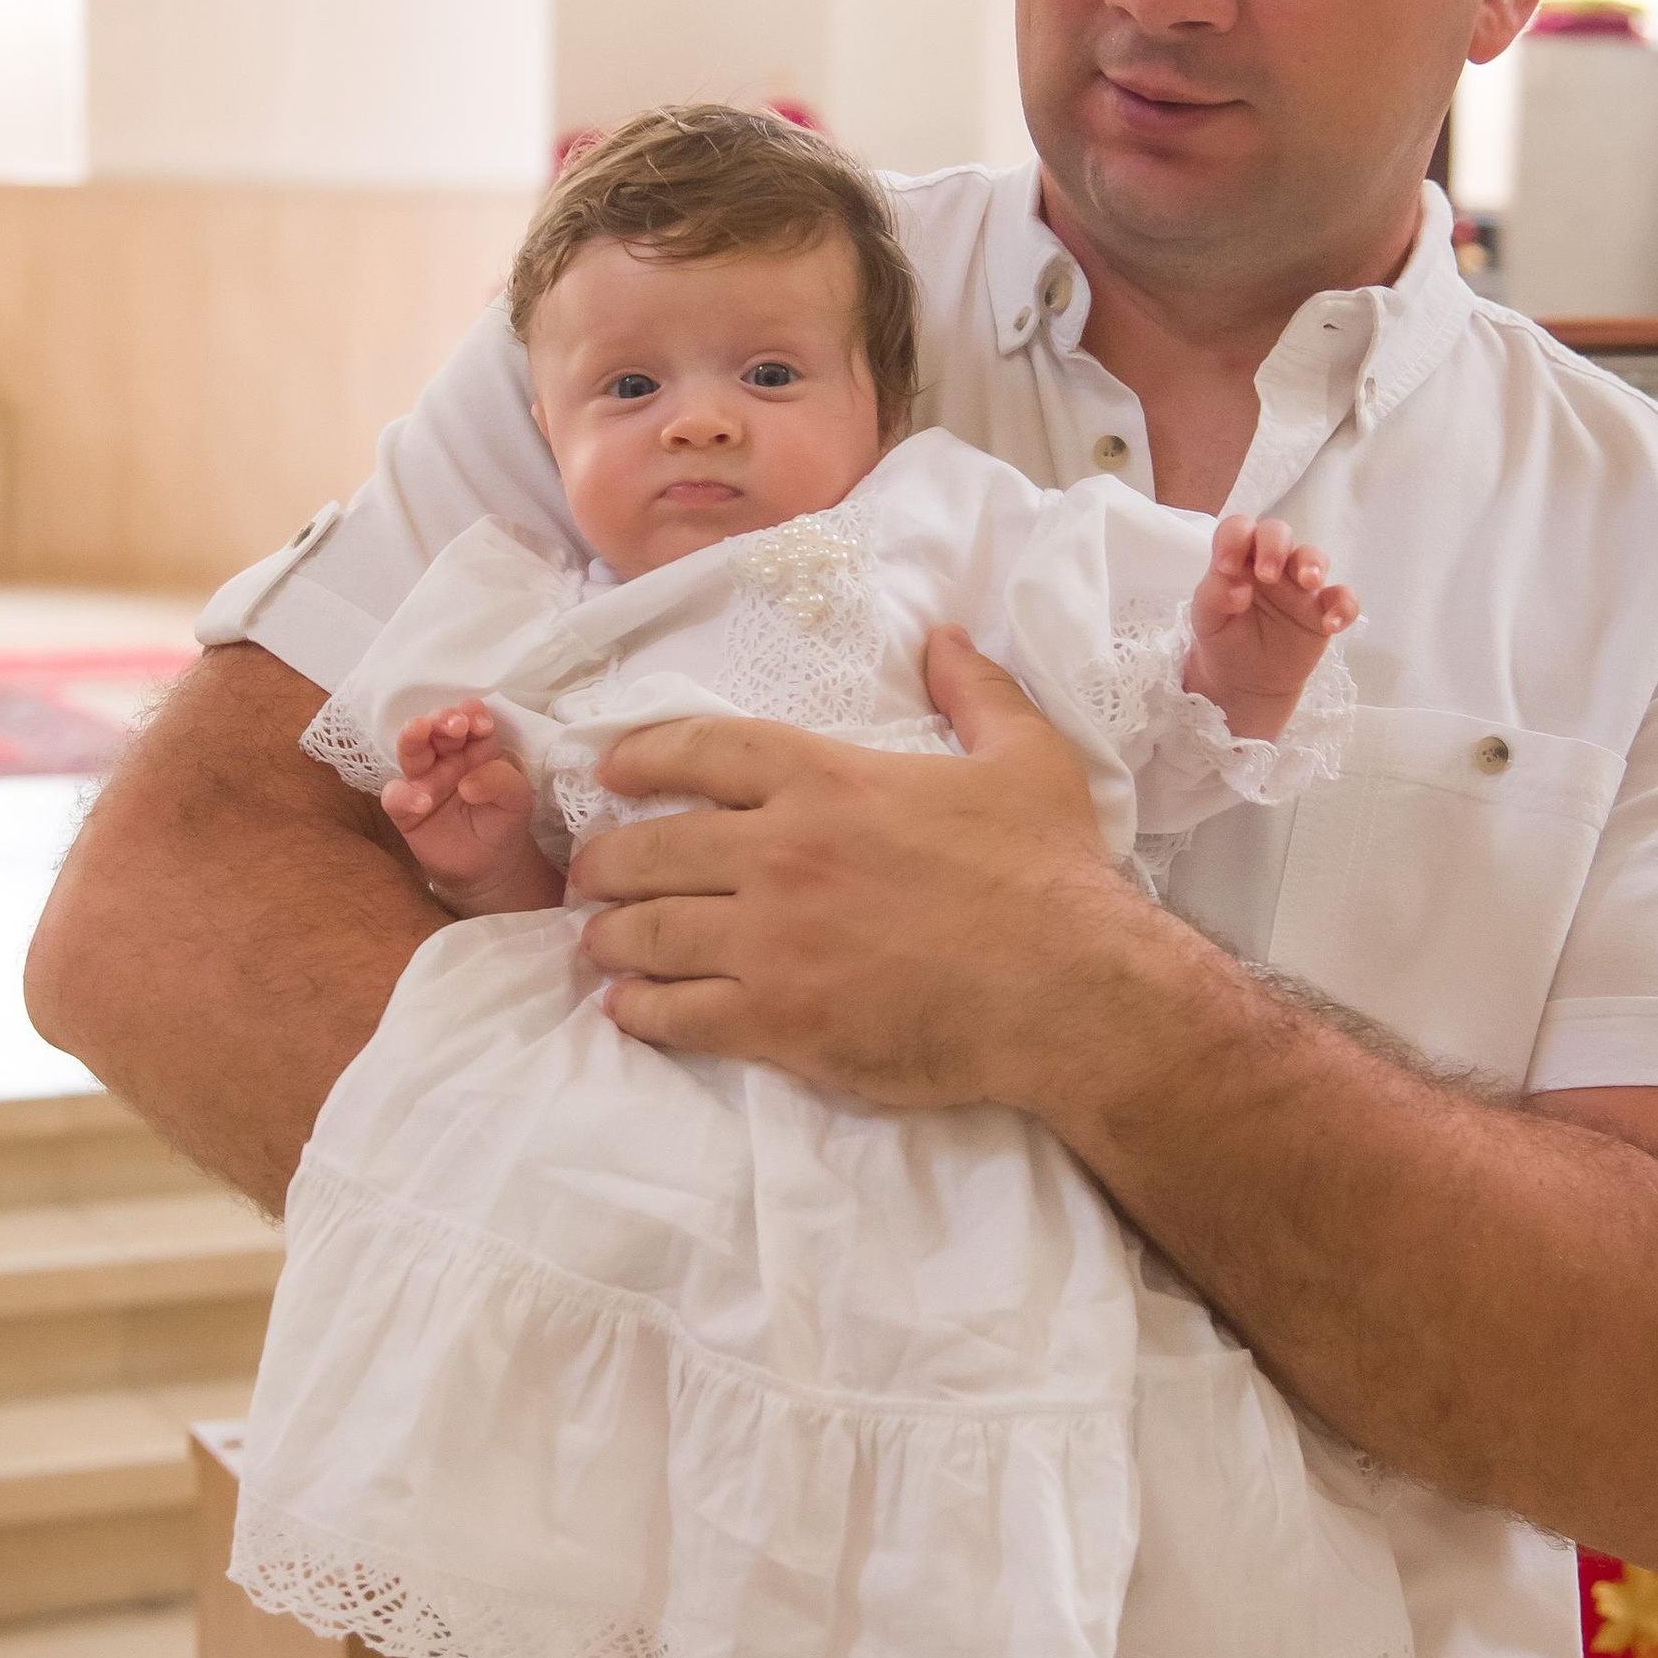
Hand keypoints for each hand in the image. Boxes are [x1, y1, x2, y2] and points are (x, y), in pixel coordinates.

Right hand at [378, 704, 559, 912]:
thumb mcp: (516, 801)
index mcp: (475, 748)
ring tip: (420, 730)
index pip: (470, 719)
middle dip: (442, 719)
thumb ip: (501, 783)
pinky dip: (404, 795)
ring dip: (413, 737)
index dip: (472, 714)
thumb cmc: (502, 823)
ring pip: (410, 751)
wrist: (488, 868)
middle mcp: (446, 758)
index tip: (481, 724)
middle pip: (436, 728)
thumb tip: (467, 783)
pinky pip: (395, 796)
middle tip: (455, 725)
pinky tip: (422, 802)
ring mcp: (422, 780)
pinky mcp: (405, 809)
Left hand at [570, 629, 1143, 1100]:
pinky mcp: (778, 1019)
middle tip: (591, 874)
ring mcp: (771, 940)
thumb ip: (976, 692)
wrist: (1066, 991)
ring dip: (611, 936)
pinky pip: (677, 1012)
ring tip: (599, 942)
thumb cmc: (1048, 872)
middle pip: (652, 846)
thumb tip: (945, 637)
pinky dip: (640, 1010)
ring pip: (648, 933)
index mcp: (827, 780)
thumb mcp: (1025, 758)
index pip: (702, 751)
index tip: (612, 770)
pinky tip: (628, 1009)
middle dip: (606, 861)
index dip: (642, 755)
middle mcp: (780, 852)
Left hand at [1185, 516, 1357, 739]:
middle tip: (1266, 575)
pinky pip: (1343, 599)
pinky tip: (1330, 624)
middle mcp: (1271, 564)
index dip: (1234, 539)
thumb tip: (1238, 588)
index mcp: (1239, 559)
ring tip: (1308, 581)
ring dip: (1313, 563)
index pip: (1239, 529)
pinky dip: (1343, 606)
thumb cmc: (1223, 638)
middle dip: (1274, 545)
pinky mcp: (1322, 611)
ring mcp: (1299, 586)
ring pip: (1314, 557)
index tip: (1227, 567)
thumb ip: (1213, 596)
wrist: (1244, 681)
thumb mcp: (1206, 620)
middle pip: (1278, 532)